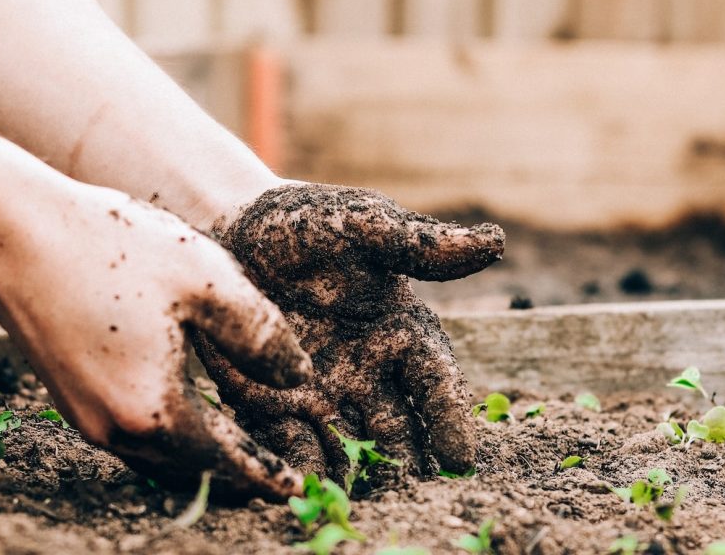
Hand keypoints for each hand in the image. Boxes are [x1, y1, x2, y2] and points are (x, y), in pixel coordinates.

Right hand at [0, 183, 312, 498]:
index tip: (297, 488)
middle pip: (190, 471)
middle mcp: (115, 429)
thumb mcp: (208, 280)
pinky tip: (185, 414)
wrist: (13, 232)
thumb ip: (261, 336)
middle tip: (273, 475)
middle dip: (234, 477)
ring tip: (237, 450)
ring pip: (157, 459)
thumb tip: (298, 378)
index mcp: (156, 410)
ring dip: (199, 461)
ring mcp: (85, 417)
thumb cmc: (113, 247)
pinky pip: (130, 437)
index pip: (227, 460)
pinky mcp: (68, 397)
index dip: (266, 474)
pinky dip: (167, 439)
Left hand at [194, 182, 503, 481]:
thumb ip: (419, 244)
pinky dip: (301, 467)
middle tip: (415, 495)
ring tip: (363, 502)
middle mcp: (369, 372)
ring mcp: (322, 393)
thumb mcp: (362, 224)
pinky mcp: (273, 403)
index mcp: (401, 332)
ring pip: (350, 446)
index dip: (449, 419)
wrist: (230, 227)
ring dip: (359, 474)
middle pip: (398, 428)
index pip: (435, 383)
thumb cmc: (307, 222)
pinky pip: (292, 443)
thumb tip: (494, 243)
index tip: (460, 458)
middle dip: (407, 462)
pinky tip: (304, 488)